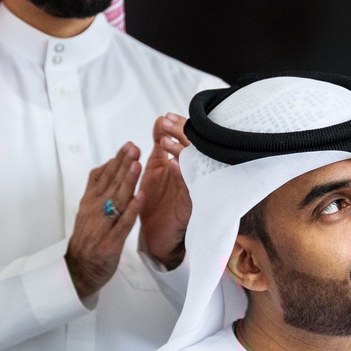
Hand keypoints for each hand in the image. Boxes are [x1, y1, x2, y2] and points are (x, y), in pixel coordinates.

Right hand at [66, 143, 141, 298]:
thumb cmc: (88, 238)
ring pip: (116, 200)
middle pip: (110, 184)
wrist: (78, 270)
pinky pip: (122, 224)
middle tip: (134, 148)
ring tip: (136, 165)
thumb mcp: (87, 210)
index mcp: (89, 202)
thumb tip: (107, 164)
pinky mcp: (110, 242)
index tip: (128, 145)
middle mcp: (94, 211)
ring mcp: (102, 226)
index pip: (102, 176)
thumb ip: (97, 188)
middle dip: (123, 165)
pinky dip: (131, 210)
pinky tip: (140, 197)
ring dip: (127, 182)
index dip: (116, 161)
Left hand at [135, 113, 192, 269]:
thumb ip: (160, 145)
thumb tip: (161, 119)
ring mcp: (194, 188)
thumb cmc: (157, 200)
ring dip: (180, 152)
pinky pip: (190, 188)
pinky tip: (172, 164)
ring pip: (194, 165)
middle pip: (195, 148)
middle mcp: (193, 173)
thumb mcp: (156, 167)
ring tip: (166, 142)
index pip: (188, 139)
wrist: (155, 234)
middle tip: (167, 124)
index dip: (180, 126)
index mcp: (185, 162)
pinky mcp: (191, 205)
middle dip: (182, 134)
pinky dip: (181, 174)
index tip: (166, 116)